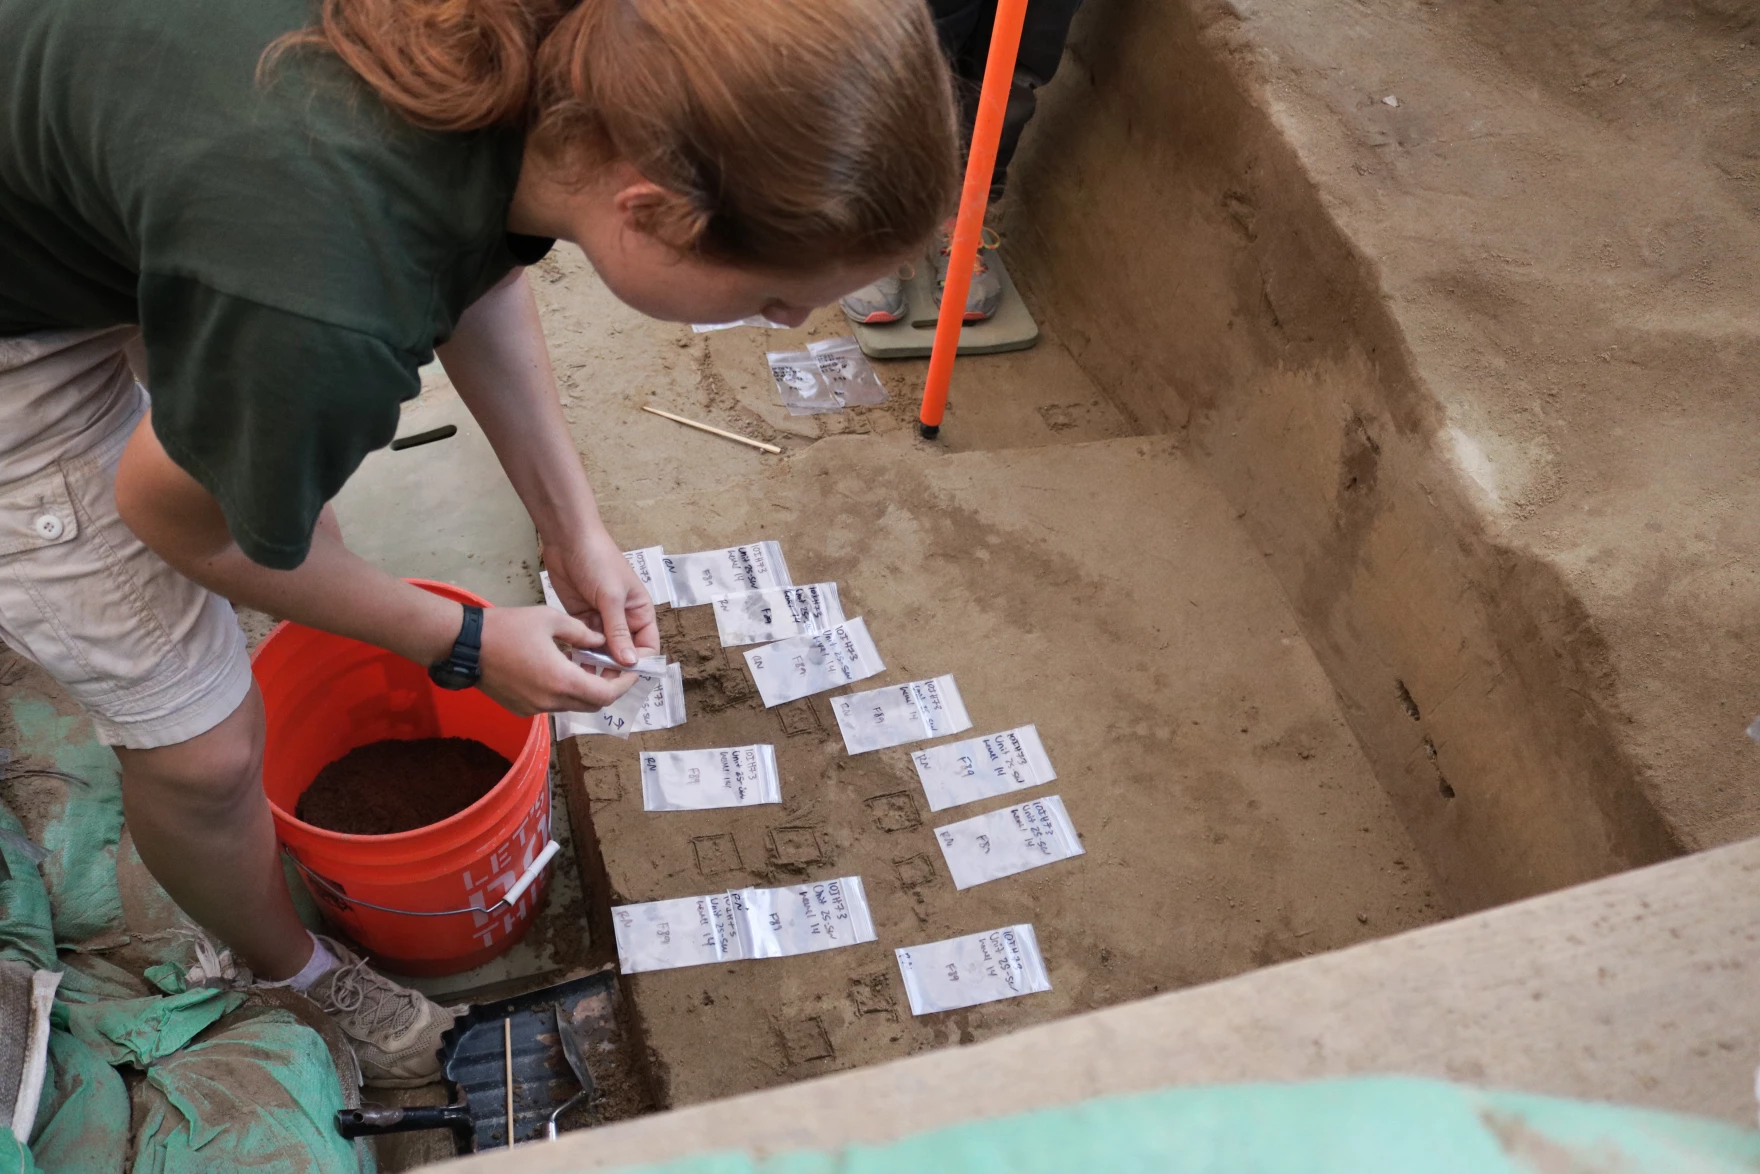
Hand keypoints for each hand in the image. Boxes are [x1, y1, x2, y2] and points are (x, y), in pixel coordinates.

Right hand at [476, 604, 643, 715]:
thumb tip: (602, 642)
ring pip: (572, 705)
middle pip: (591, 705)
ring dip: (584, 690)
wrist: (463, 645)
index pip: (605, 695)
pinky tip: (559, 670)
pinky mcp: (520, 710)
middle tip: (611, 668)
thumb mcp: (550, 619)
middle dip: (607, 688)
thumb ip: (581, 633)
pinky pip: (552, 705)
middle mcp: (550, 702)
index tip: (632, 672)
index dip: (623, 685)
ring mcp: (534, 709)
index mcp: (561, 681)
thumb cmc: (507, 627)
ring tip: (585, 665)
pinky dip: (563, 692)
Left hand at [542, 526, 659, 667]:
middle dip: (613, 666)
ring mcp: (601, 619)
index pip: (647, 646)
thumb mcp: (612, 597)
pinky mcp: (581, 618)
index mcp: (640, 612)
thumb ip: (619, 631)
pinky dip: (578, 651)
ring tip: (582, 674)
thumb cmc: (599, 560)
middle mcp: (623, 619)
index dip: (638, 662)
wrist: (568, 539)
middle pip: (623, 652)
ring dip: (594, 661)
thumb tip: (631, 662)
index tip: (623, 676)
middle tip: (599, 681)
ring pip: (602, 650)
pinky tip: (571, 661)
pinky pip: (583, 642)